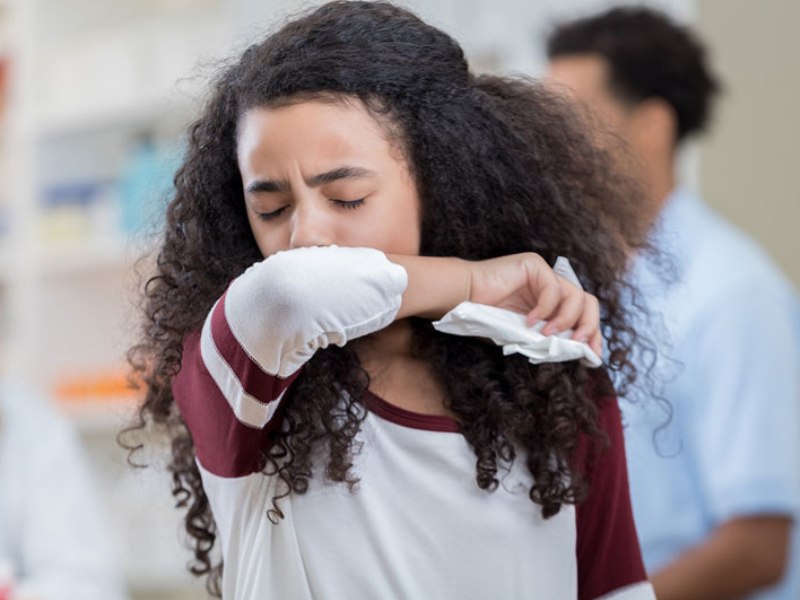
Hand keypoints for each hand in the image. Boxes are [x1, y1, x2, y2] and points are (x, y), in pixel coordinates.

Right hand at [468, 253, 601, 355]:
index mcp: (552, 302)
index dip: (593, 334)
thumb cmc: (487, 318)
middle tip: (579, 344)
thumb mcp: (525, 334)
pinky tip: (529, 321)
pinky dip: (545, 309)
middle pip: (588, 302)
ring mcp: (545, 274)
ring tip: (547, 334)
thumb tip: (577, 352)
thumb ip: (548, 339)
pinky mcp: (535, 265)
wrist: (462, 298)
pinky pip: (553, 289)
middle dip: (589, 326)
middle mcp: (552, 286)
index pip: (583, 314)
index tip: (593, 356)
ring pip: (576, 295)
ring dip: (566, 320)